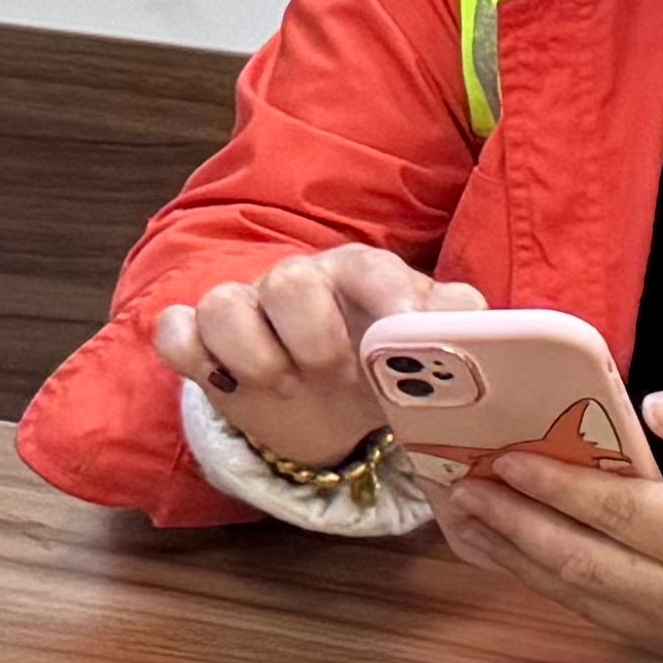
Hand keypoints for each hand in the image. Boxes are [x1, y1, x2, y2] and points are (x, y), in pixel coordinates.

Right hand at [147, 244, 483, 474]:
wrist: (325, 394)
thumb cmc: (379, 361)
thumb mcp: (425, 350)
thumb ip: (457, 327)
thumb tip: (486, 320)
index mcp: (358, 275)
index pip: (369, 268)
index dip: (388, 300)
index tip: (406, 339)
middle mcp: (297, 283)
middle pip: (287, 282)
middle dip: (312, 338)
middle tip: (334, 377)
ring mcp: (243, 309)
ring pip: (223, 305)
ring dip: (254, 357)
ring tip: (286, 388)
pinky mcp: (201, 342)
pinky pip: (176, 333)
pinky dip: (192, 357)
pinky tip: (225, 383)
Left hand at [437, 385, 662, 662]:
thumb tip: (651, 407)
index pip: (613, 511)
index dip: (552, 485)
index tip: (503, 458)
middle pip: (578, 562)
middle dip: (512, 526)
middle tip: (459, 490)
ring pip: (575, 595)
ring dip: (514, 558)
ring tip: (464, 518)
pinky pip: (591, 611)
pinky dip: (543, 580)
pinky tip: (507, 551)